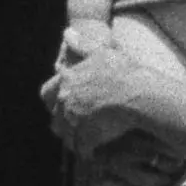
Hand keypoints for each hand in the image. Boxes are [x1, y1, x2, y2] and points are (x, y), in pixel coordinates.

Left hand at [46, 31, 174, 152]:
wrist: (139, 94)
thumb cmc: (123, 71)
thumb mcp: (102, 51)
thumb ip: (82, 44)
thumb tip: (67, 32)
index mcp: (67, 80)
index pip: (46, 93)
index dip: (52, 100)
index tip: (60, 104)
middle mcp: (66, 100)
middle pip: (54, 117)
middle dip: (61, 122)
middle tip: (72, 126)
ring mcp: (75, 120)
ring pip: (65, 134)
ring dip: (72, 138)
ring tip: (82, 141)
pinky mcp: (86, 136)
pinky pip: (80, 149)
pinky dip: (85, 152)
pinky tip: (92, 153)